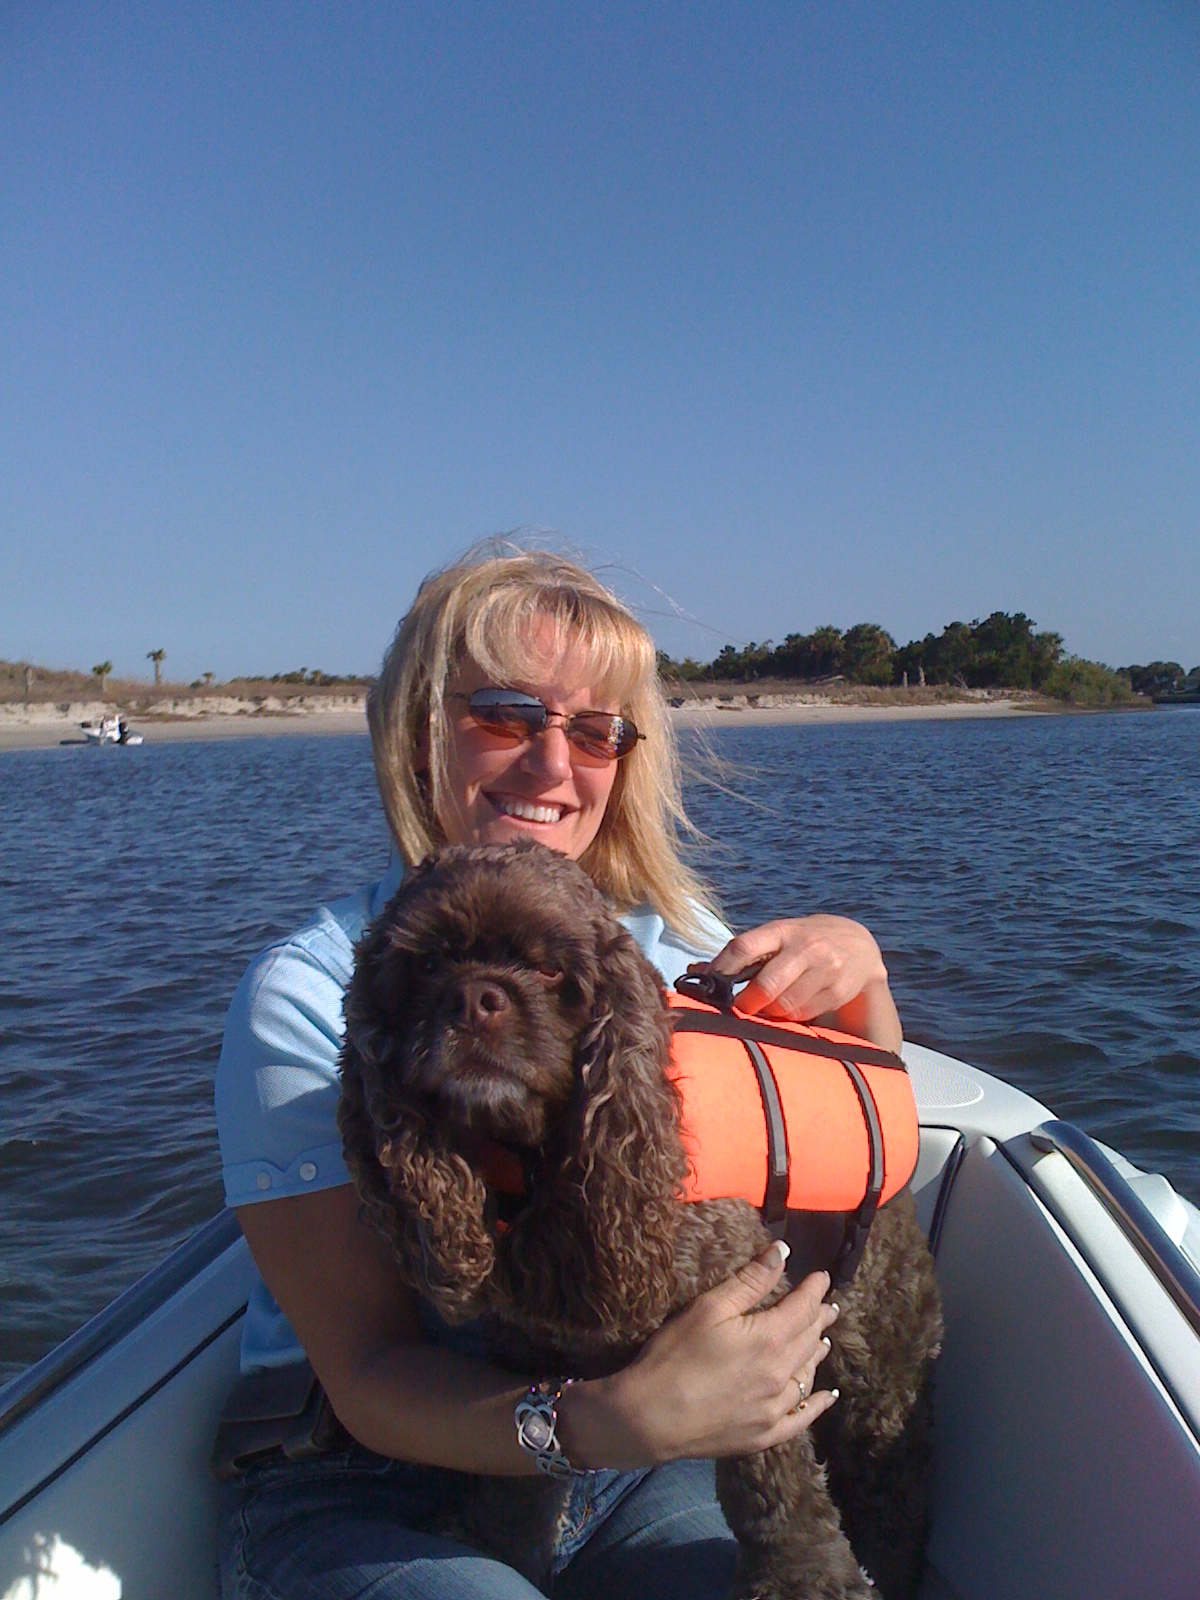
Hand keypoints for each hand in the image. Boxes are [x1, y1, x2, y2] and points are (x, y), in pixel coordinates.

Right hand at [567, 1246, 838, 1466]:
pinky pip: (801, 1418)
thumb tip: (782, 1252)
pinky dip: (816, 1404)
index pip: (803, 1308)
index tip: (823, 1277)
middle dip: (819, 1319)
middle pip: (808, 1340)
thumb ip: (750, 1281)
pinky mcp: (764, 1435)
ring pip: (806, 1376)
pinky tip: (825, 1396)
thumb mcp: (709, 1308)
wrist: (650, 1418)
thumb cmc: (675, 1355)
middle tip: (829, 1307)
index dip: (814, 1290)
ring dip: (816, 1354)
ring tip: (823, 1340)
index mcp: (769, 1340)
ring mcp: (774, 1409)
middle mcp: (780, 1375)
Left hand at [692, 916, 901, 1050]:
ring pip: (785, 1005)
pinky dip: (789, 1017)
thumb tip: (694, 970)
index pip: (744, 947)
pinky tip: (788, 1010)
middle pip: (766, 985)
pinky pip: (804, 1014)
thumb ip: (739, 955)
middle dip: (746, 1003)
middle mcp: (806, 946)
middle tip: (739, 1008)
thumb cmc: (802, 943)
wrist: (858, 945)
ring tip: (764, 1009)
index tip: (709, 985)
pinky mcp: (839, 990)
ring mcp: (826, 968)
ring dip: (768, 1013)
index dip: (721, 969)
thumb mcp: (775, 938)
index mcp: (782, 930)